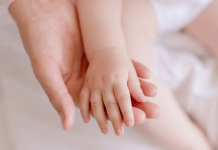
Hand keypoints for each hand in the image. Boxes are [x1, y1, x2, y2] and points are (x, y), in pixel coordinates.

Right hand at [10, 0, 158, 129]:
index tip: (134, 120)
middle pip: (112, 98)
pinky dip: (132, 68)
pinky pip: (119, 63)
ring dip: (136, 88)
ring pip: (118, 82)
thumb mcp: (46, 69)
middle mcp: (85, 81)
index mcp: (72, 89)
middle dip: (132, 105)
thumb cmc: (39, 41)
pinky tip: (146, 74)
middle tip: (152, 111)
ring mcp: (94, 68)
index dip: (116, 115)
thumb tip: (68, 124)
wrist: (44, 12)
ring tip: (154, 93)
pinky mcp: (100, 54)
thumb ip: (57, 96)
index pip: (98, 108)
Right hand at [80, 49, 150, 135]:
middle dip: (115, 119)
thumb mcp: (130, 70)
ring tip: (105, 131)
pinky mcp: (86, 83)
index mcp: (117, 78)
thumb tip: (143, 99)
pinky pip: (83, 98)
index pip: (123, 98)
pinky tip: (86, 120)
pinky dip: (84, 109)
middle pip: (110, 104)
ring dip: (100, 118)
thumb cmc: (120, 60)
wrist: (103, 48)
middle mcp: (104, 82)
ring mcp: (93, 83)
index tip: (131, 123)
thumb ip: (135, 85)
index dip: (127, 111)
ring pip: (96, 104)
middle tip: (119, 132)